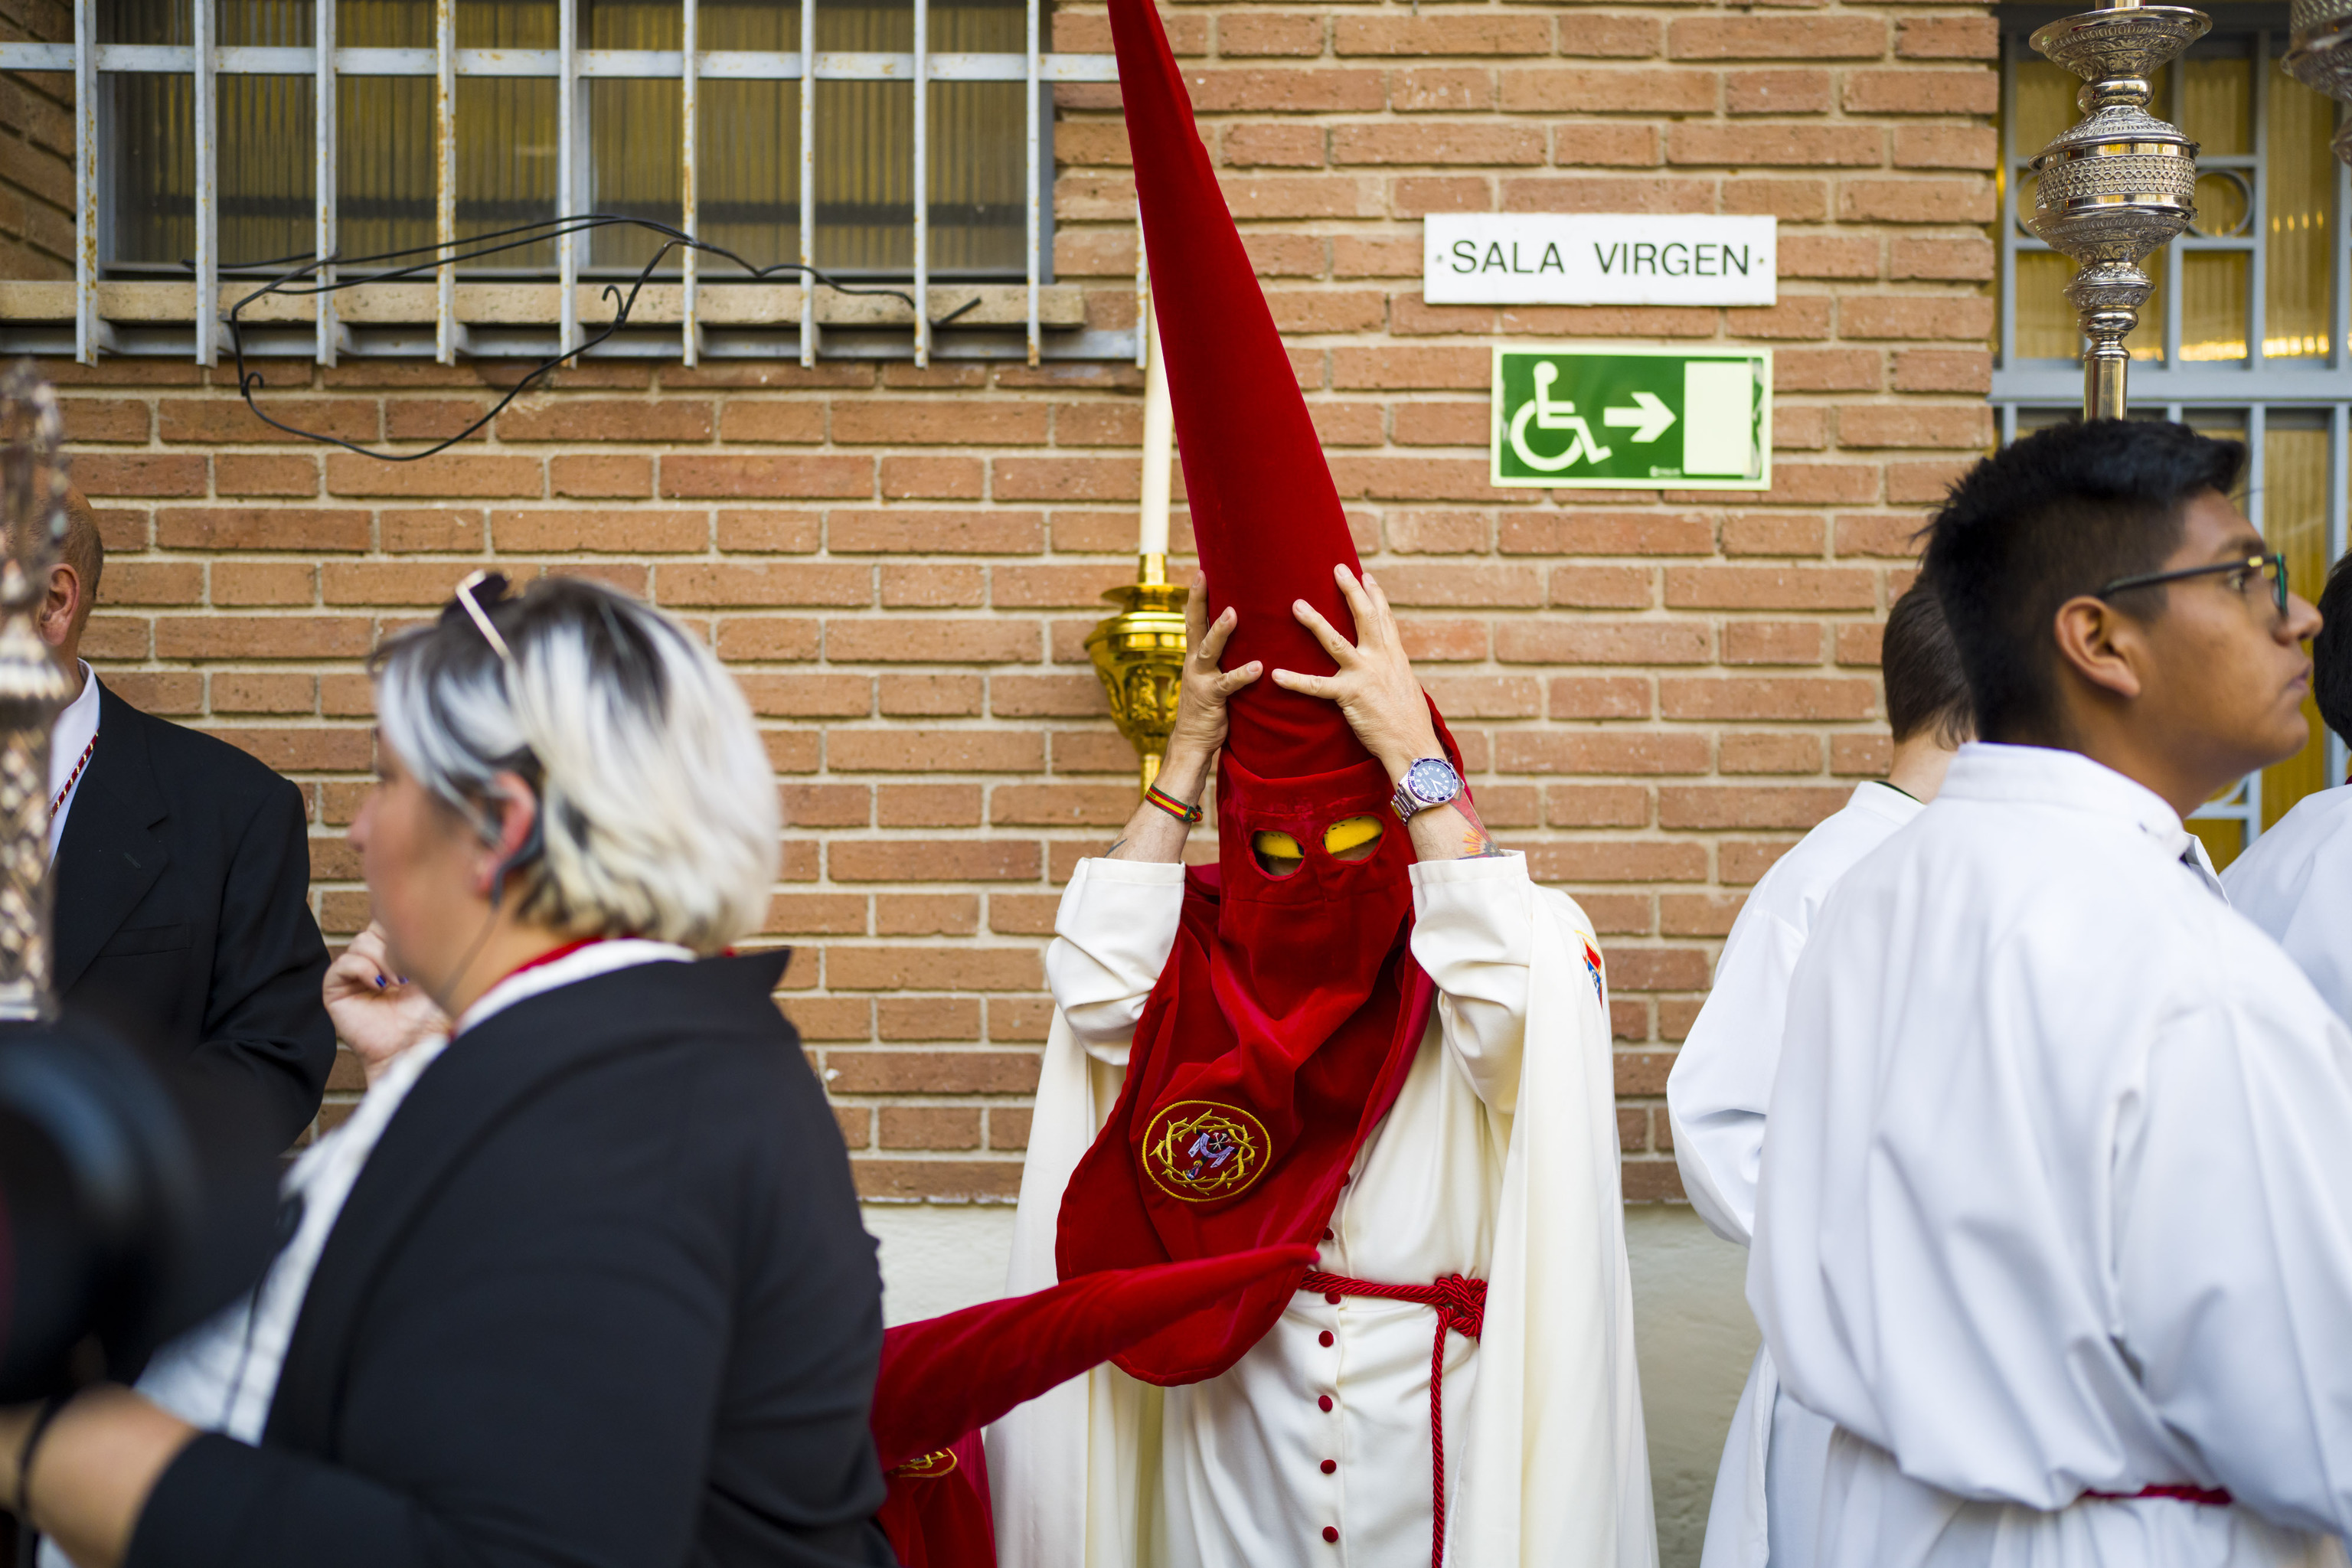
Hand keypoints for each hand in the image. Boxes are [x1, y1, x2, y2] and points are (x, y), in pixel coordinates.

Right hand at [324, 923, 449, 1086]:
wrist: (415, 1048)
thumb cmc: (432, 1017)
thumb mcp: (439, 972)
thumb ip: (431, 942)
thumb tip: (433, 909)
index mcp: (398, 954)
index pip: (391, 920)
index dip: (402, 923)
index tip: (419, 936)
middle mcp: (375, 962)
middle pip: (375, 927)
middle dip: (394, 941)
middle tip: (411, 969)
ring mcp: (355, 976)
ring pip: (360, 942)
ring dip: (381, 958)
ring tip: (399, 982)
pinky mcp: (336, 991)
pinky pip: (342, 964)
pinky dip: (361, 969)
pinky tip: (380, 985)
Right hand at [1162, 578, 1262, 773]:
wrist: (1192, 743)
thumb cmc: (1209, 708)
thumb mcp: (1214, 678)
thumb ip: (1225, 659)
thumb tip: (1248, 639)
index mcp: (1196, 656)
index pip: (1194, 620)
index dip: (1196, 596)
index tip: (1200, 571)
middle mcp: (1194, 663)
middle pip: (1194, 625)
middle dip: (1198, 600)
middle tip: (1203, 576)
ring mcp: (1201, 679)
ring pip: (1208, 649)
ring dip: (1220, 631)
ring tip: (1233, 613)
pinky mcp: (1211, 698)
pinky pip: (1228, 684)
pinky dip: (1243, 674)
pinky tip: (1259, 667)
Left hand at [1273, 565, 1441, 779]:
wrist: (1413, 745)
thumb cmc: (1409, 722)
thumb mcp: (1405, 688)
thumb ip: (1391, 672)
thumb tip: (1387, 666)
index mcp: (1395, 657)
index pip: (1384, 618)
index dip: (1375, 595)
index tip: (1365, 576)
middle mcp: (1381, 659)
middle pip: (1365, 617)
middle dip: (1350, 591)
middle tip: (1337, 568)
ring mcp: (1365, 675)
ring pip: (1335, 642)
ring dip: (1315, 622)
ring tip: (1297, 605)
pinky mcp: (1350, 696)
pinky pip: (1317, 686)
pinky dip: (1296, 681)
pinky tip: (1277, 674)